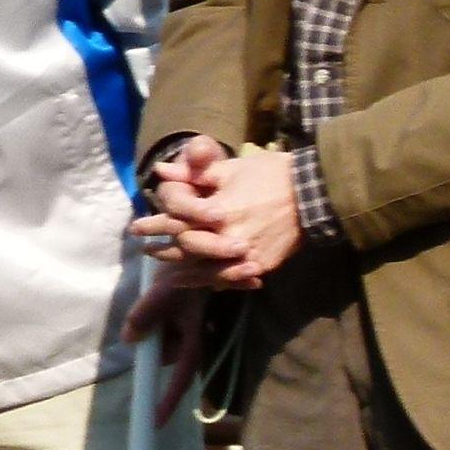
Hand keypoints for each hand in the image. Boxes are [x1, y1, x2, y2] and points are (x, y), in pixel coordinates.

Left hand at [124, 273, 207, 421]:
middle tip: (145, 315)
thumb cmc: (184, 276)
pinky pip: (162, 331)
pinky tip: (157, 301)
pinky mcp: (181, 322)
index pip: (180, 379)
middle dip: (151, 345)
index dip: (168, 401)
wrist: (198, 256)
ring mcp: (186, 332)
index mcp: (192, 341)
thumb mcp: (160, 294)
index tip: (155, 422)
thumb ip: (143, 318)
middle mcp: (190, 341)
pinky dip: (154, 321)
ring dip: (152, 329)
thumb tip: (129, 342)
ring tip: (154, 301)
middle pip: (164, 357)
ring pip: (161, 343)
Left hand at [133, 142, 301, 287]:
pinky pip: (230, 278)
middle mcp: (228, 237)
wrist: (312, 193)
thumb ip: (193, 174)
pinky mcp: (261, 266)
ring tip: (168, 273)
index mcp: (218, 211)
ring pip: (206, 271)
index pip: (176, 222)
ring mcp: (245, 256)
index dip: (154, 225)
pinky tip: (201, 281)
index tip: (136, 228)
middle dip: (164, 250)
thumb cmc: (269, 175)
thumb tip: (161, 170)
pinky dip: (213, 280)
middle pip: (186, 250)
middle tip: (147, 250)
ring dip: (184, 272)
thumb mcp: (230, 169)